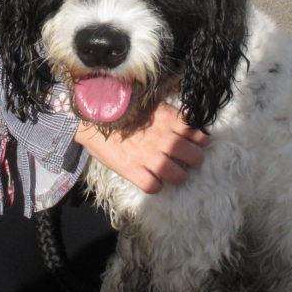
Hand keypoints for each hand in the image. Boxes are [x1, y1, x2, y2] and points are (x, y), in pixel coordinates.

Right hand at [74, 102, 208, 193]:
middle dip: (193, 160)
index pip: (199, 135)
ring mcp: (150, 157)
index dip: (199, 141)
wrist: (92, 117)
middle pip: (196, 158)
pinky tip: (151, 178)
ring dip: (177, 175)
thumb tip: (185, 121)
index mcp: (169, 120)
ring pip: (179, 176)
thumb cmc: (120, 108)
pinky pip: (155, 187)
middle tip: (185, 160)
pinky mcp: (133, 171)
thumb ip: (169, 114)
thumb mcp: (150, 104)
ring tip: (170, 172)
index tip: (194, 142)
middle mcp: (165, 139)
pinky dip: (155, 185)